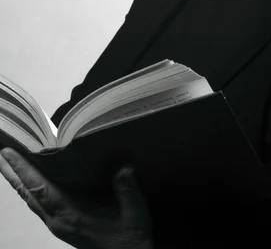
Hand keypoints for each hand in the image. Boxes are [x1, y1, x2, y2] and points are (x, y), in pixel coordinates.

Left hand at [0, 148, 152, 248]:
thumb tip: (124, 168)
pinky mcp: (62, 225)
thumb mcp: (135, 213)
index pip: (40, 189)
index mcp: (71, 216)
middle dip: (12, 173)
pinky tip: (31, 181)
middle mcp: (58, 221)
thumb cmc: (130, 238)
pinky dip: (29, 189)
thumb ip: (128, 190)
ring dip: (18, 180)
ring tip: (9, 162)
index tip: (9, 153)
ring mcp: (58, 224)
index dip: (23, 170)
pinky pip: (38, 204)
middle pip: (28, 194)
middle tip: (1, 153)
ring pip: (30, 200)